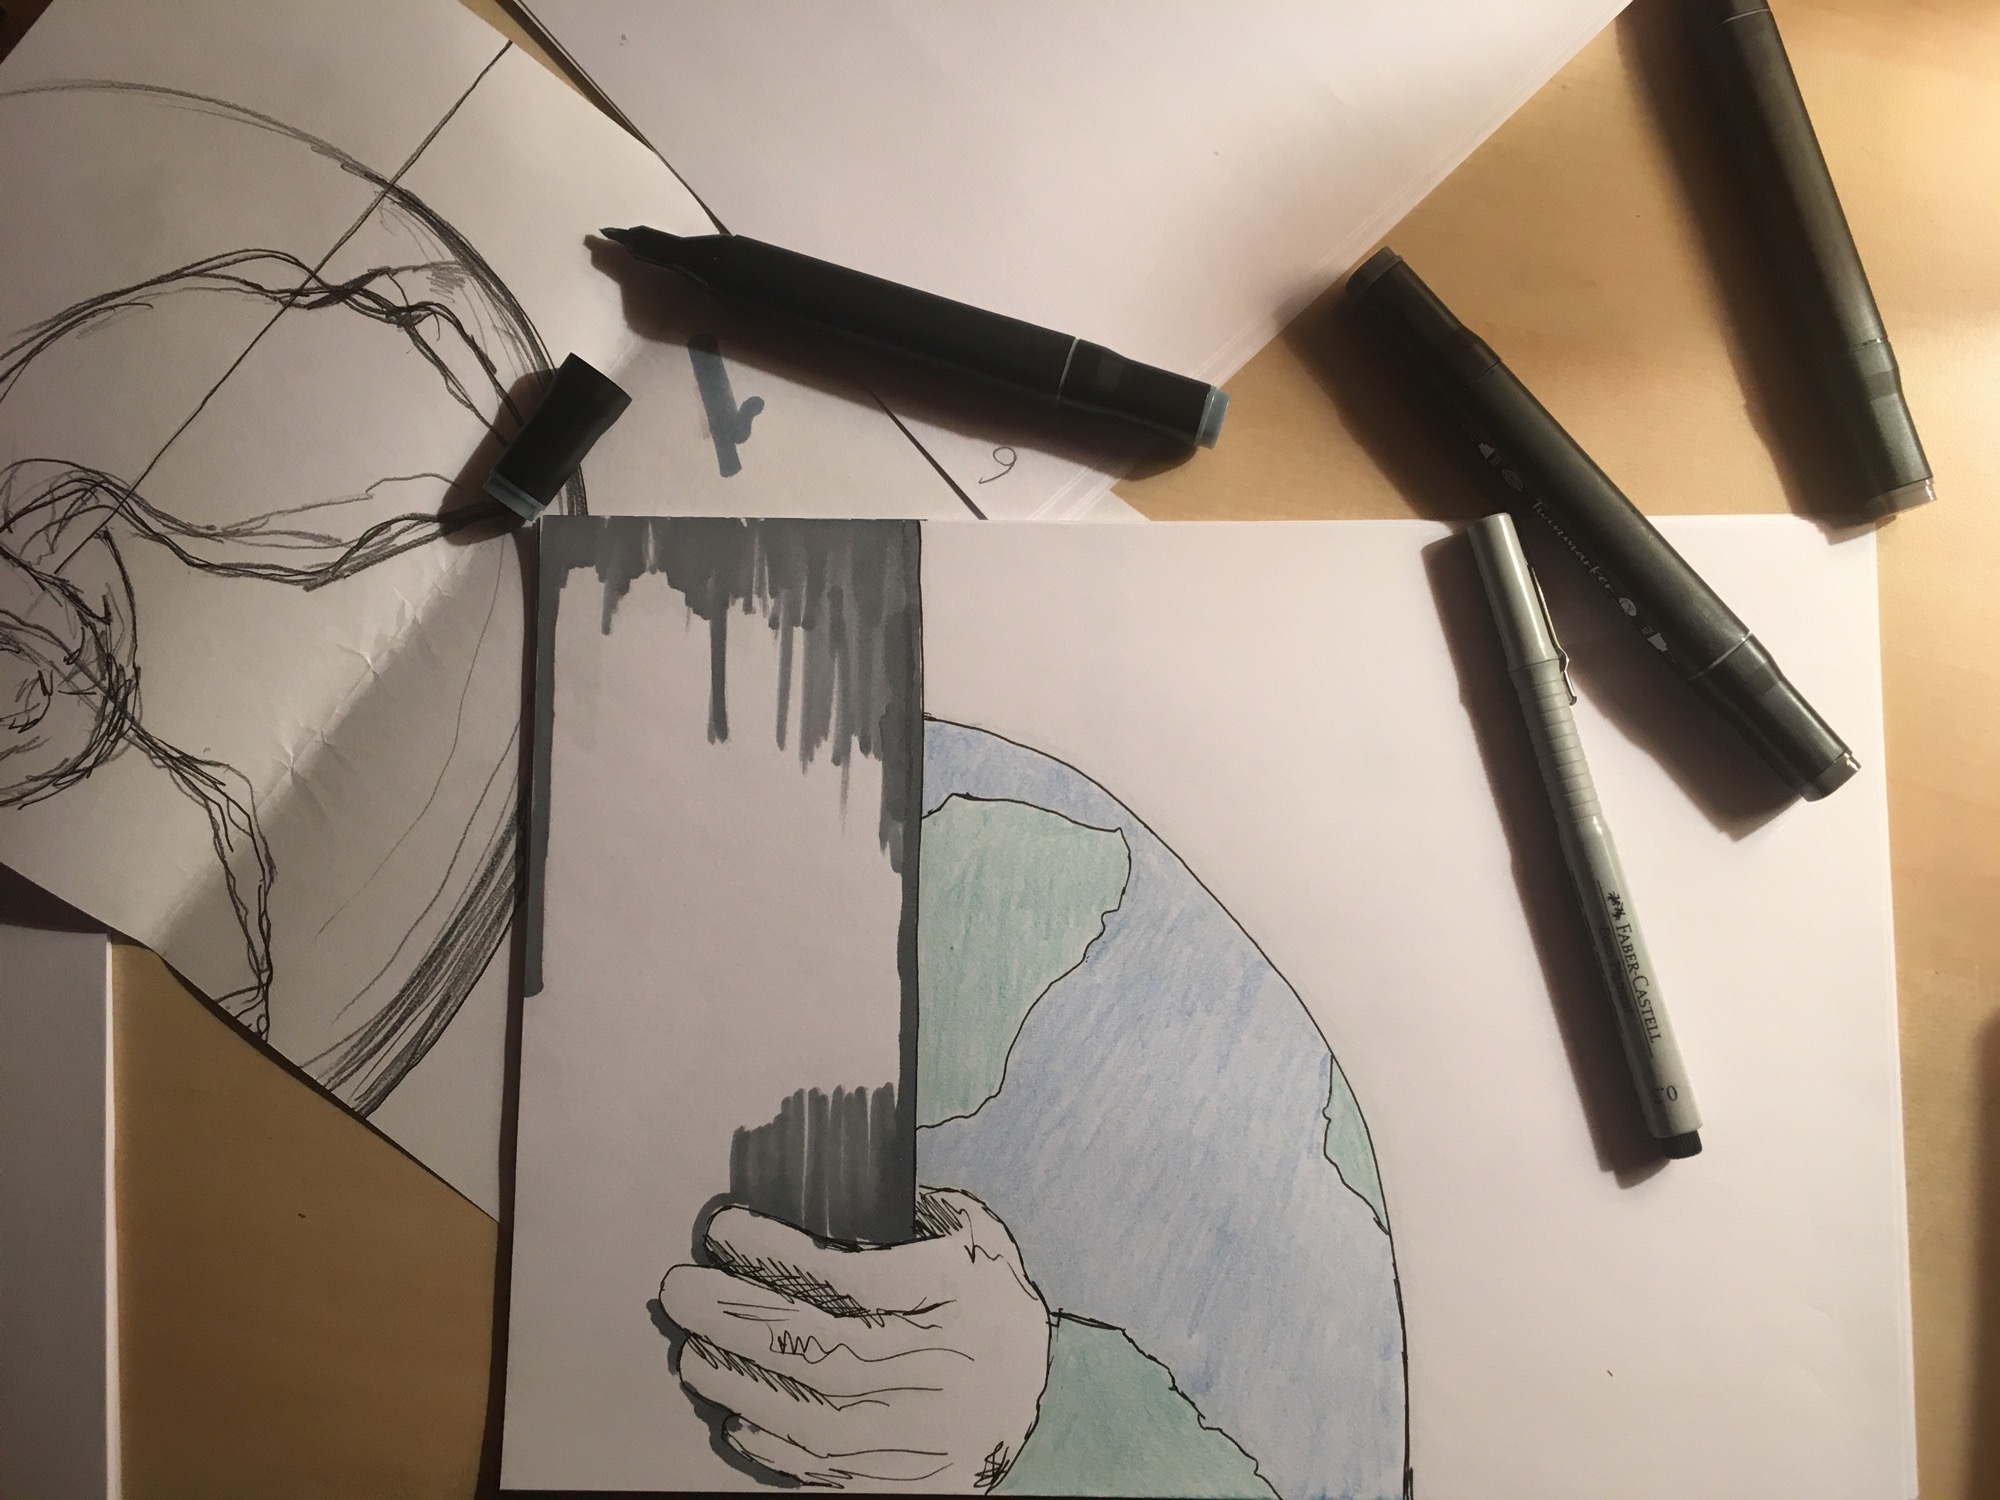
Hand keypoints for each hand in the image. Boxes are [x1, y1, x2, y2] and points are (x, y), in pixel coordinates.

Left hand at [659, 1187, 1050, 1489]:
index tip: (722, 1230)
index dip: (779, 1253)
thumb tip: (827, 1186)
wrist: (1035, 1394)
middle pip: (825, 1348)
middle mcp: (946, 1364)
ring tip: (690, 1353)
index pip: (855, 1277)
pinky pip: (831, 1470)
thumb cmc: (986, 1296)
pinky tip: (734, 1415)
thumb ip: (915, 1212)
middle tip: (679, 1291)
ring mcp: (930, 1430)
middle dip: (739, 1316)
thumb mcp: (974, 1236)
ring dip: (741, 1383)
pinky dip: (774, 1448)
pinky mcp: (914, 1479)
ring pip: (818, 1416)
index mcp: (961, 1292)